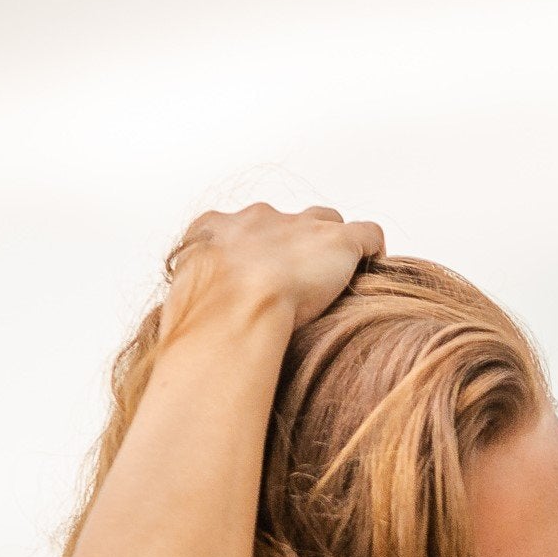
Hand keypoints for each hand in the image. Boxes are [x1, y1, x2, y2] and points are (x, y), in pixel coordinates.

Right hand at [159, 201, 385, 342]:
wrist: (235, 300)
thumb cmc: (203, 311)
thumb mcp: (183, 304)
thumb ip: (189, 307)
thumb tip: (183, 338)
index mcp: (217, 229)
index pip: (239, 229)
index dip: (255, 252)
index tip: (261, 277)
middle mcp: (258, 219)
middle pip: (285, 221)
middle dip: (294, 243)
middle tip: (300, 278)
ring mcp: (300, 228)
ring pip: (326, 222)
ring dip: (332, 245)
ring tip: (339, 275)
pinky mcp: (338, 241)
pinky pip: (366, 234)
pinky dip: (372, 249)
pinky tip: (374, 267)